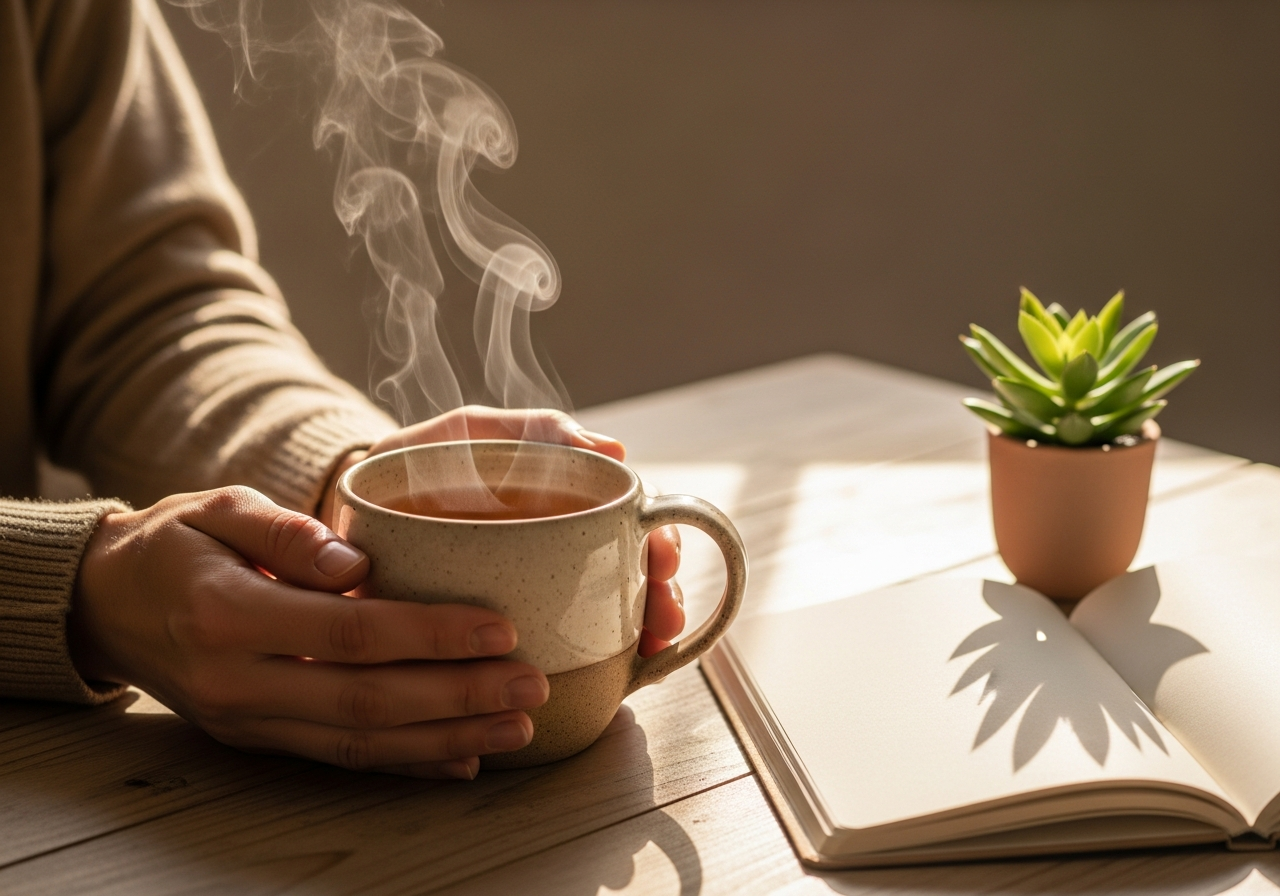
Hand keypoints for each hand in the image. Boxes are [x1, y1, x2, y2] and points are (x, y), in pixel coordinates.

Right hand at [70, 486, 549, 778]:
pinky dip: (406, 763)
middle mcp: (237, 682)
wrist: (104, 605)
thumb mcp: (219, 508)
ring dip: (447, 738)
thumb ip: (287, 532)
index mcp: (228, 615)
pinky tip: (462, 758)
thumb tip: (357, 560)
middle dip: (459, 697)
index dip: (431, 635)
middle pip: (367, 700)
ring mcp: (247, 720)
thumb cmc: (174, 544)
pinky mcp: (257, 738)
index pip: (350, 632)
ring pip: (360, 742)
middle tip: (532, 686)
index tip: (501, 628)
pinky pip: (340, 759)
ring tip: (517, 728)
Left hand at [317, 406, 684, 657]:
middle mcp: (553, 557)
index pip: (626, 527)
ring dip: (634, 640)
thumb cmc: (413, 465)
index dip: (659, 544)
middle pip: (627, 581)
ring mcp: (530, 600)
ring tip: (644, 655)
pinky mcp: (491, 643)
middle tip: (663, 622)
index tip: (665, 563)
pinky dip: (584, 673)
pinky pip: (550, 660)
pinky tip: (603, 684)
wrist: (342, 516)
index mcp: (555, 509)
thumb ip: (531, 430)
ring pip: (601, 625)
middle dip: (659, 601)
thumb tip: (611, 451)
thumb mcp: (468, 433)